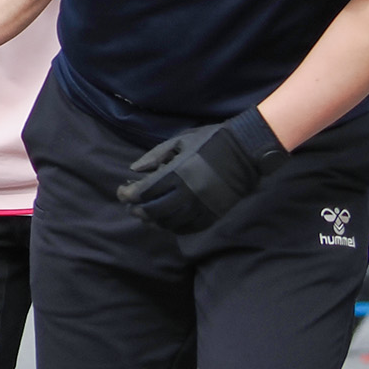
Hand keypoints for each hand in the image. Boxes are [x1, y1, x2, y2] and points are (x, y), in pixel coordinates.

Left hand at [116, 107, 287, 233]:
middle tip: (131, 206)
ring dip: (153, 221)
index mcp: (178, 173)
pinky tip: (165, 221)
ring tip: (145, 215)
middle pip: (154, 211)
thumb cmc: (210, 141)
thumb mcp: (179, 142)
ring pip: (170, 222)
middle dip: (137, 210)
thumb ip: (155, 156)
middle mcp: (189, 193)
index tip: (122, 191)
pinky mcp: (213, 214)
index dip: (128, 195)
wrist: (246, 151)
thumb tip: (134, 170)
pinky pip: (188, 228)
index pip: (145, 192)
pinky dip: (173, 227)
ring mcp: (202, 206)